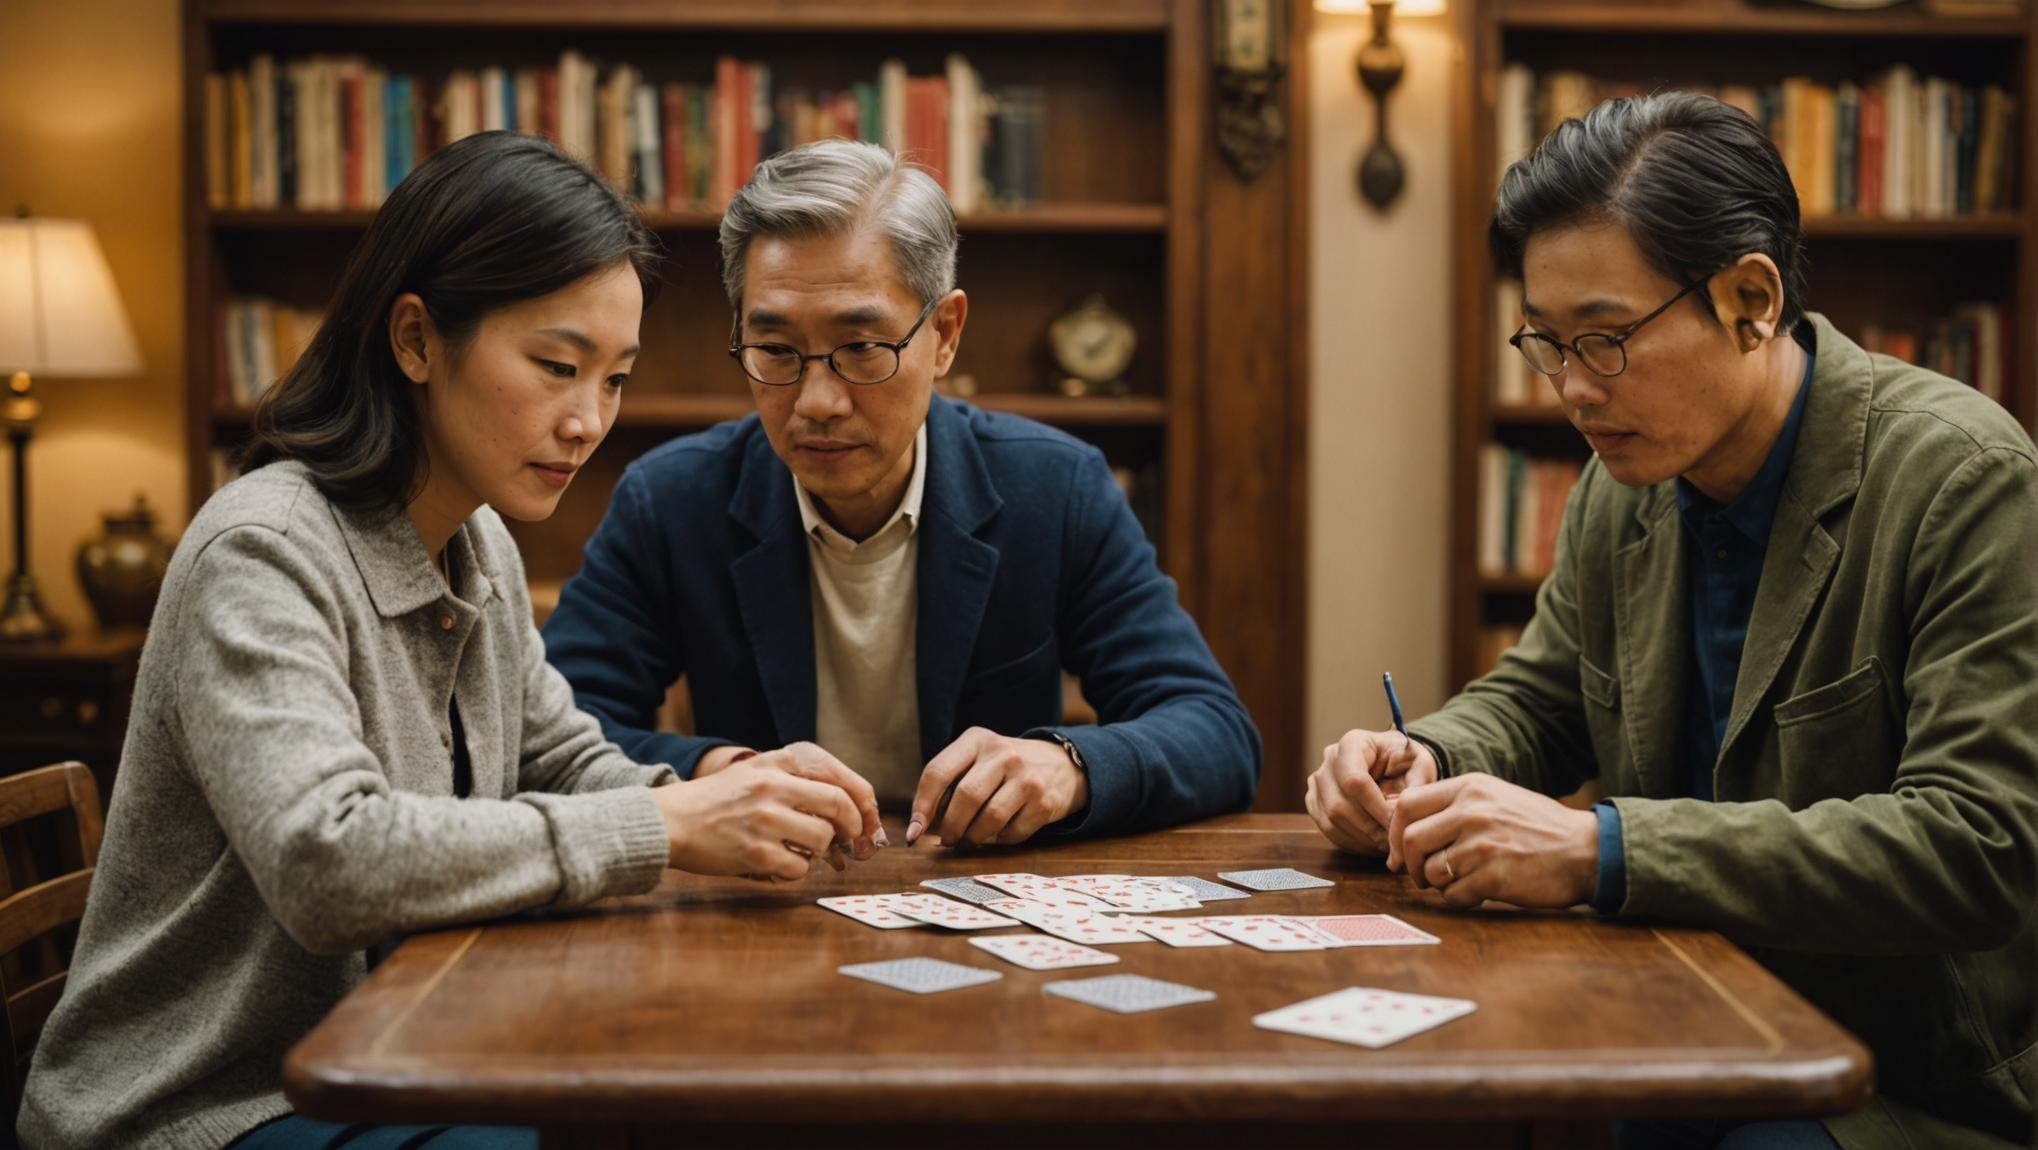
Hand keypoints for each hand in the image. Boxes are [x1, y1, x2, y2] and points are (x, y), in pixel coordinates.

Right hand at [650, 761, 864, 881]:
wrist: (671, 821)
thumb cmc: (719, 799)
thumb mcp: (759, 771)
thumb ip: (801, 781)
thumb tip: (855, 810)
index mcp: (780, 761)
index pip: (842, 778)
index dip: (864, 804)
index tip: (867, 821)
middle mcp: (775, 786)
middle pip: (840, 806)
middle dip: (852, 828)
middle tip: (849, 841)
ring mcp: (766, 820)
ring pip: (822, 838)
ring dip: (818, 850)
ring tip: (797, 848)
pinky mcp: (757, 853)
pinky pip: (800, 867)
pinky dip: (795, 870)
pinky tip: (777, 862)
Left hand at [907, 727, 1088, 846]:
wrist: (1062, 764)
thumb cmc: (1006, 767)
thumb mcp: (979, 759)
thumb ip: (951, 784)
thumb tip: (920, 827)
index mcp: (977, 740)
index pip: (938, 772)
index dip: (922, 805)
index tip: (915, 831)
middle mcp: (1003, 754)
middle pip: (965, 797)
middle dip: (950, 827)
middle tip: (946, 840)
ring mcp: (1027, 777)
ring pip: (990, 818)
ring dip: (973, 838)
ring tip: (969, 841)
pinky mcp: (1045, 802)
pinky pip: (1013, 833)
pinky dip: (1000, 841)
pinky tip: (999, 834)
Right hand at [1305, 728, 1436, 854]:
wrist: (1393, 764)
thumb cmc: (1407, 762)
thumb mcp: (1421, 766)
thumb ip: (1416, 787)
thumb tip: (1400, 815)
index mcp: (1353, 743)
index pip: (1355, 780)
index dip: (1376, 808)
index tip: (1397, 825)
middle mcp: (1329, 759)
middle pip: (1339, 804)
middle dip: (1369, 828)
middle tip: (1394, 842)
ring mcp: (1317, 781)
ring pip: (1331, 820)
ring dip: (1361, 838)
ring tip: (1386, 844)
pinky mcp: (1315, 801)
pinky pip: (1326, 828)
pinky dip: (1351, 842)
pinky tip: (1371, 843)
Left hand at [1385, 773, 1598, 909]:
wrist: (1585, 850)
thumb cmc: (1537, 827)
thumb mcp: (1495, 798)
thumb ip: (1454, 806)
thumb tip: (1404, 826)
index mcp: (1469, 788)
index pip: (1407, 804)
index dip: (1393, 832)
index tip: (1398, 851)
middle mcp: (1471, 812)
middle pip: (1410, 840)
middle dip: (1409, 864)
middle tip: (1420, 876)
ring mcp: (1482, 844)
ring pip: (1429, 871)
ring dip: (1437, 884)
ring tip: (1460, 881)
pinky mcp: (1493, 876)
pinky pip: (1453, 895)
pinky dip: (1459, 899)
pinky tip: (1478, 892)